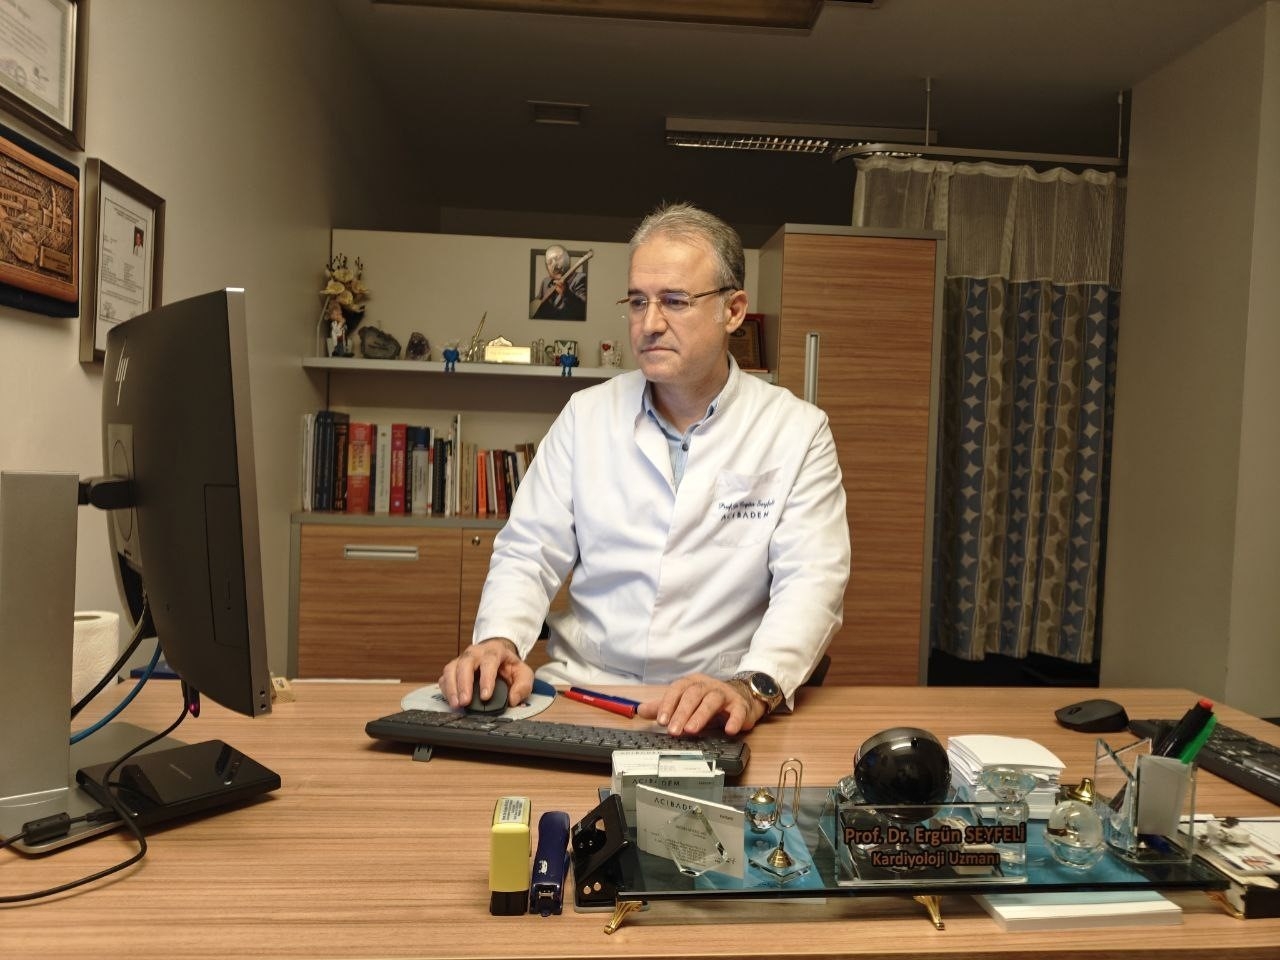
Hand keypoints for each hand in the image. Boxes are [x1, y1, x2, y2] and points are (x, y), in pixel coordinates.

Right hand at [438, 638, 533, 709]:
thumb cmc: (509, 666)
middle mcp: (476, 652)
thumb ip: (522, 686)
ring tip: (456, 704)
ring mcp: (462, 659)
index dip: (486, 679)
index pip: (489, 662)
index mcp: (495, 651)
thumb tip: (513, 699)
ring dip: (452, 688)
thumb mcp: (523, 674)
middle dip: (464, 684)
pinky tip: (451, 701)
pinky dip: (446, 689)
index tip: (485, 696)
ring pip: (451, 669)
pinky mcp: (453, 668)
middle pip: (466, 663)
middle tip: (465, 702)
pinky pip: (445, 677)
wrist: (498, 656)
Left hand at [636, 674, 764, 736]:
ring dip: (701, 715)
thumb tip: (641, 710)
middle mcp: (708, 686)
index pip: (677, 690)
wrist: (741, 697)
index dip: (668, 704)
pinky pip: (738, 711)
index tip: (661, 721)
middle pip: (693, 695)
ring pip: (712, 701)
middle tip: (674, 731)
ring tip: (692, 730)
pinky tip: (729, 730)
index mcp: (692, 683)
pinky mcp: (741, 706)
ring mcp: (725, 694)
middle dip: (682, 713)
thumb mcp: (685, 702)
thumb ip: (664, 706)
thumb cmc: (708, 700)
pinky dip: (734, 720)